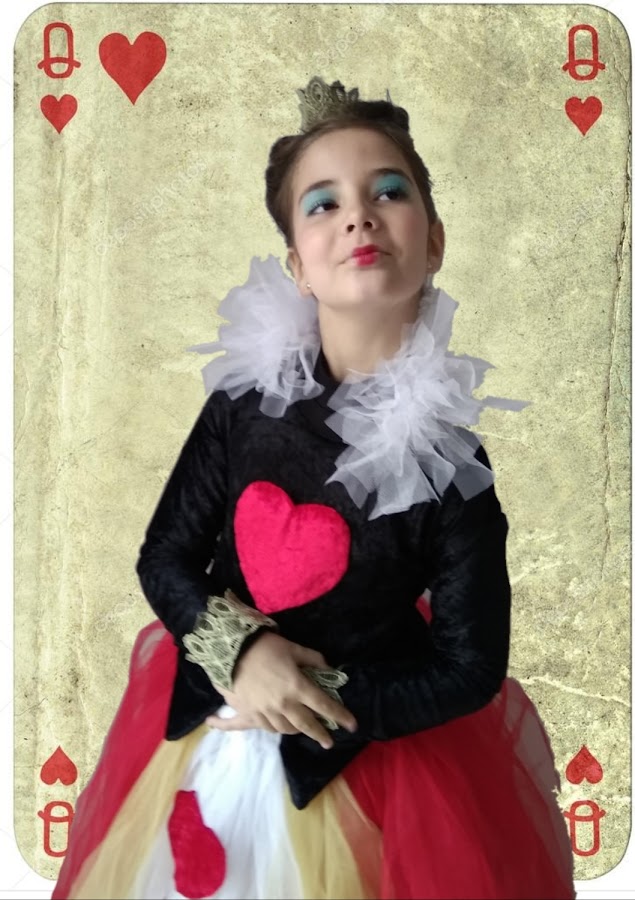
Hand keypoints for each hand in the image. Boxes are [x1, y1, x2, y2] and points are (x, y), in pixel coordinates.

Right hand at [205, 632, 356, 748]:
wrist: (232, 648)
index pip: (323, 705)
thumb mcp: (293, 648)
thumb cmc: (266, 646)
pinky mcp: (246, 712)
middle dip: (320, 734)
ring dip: (294, 730)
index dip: (340, 715)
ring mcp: (263, 711)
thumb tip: (327, 668)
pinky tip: (241, 727)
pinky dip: (250, 728)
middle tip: (328, 742)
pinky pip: (249, 726)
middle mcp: (283, 704)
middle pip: (306, 724)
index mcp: (296, 687)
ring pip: (283, 729)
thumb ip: (312, 659)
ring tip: (299, 729)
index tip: (352, 725)